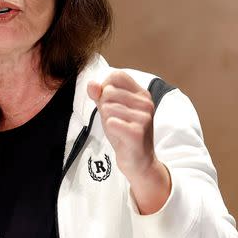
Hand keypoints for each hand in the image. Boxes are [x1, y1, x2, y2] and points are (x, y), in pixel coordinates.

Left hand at [87, 71, 170, 213]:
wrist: (138, 161)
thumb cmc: (124, 132)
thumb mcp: (110, 110)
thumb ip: (99, 95)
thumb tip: (91, 84)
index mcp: (142, 94)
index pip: (116, 75)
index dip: (105, 88)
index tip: (110, 102)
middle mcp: (146, 103)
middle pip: (108, 92)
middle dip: (104, 107)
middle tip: (116, 121)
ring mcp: (144, 117)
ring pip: (107, 107)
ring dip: (107, 120)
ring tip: (118, 129)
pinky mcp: (138, 132)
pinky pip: (111, 122)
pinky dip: (110, 129)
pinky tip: (120, 136)